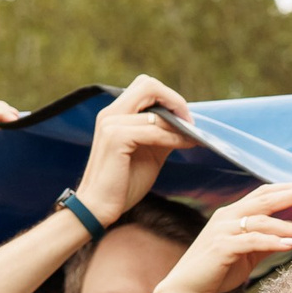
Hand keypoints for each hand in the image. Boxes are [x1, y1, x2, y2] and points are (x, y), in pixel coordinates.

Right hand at [76, 75, 197, 225]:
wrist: (99, 208)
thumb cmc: (123, 183)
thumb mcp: (148, 152)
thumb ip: (162, 133)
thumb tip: (186, 124)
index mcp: (114, 113)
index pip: (145, 86)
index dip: (169, 97)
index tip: (185, 118)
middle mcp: (110, 113)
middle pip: (148, 84)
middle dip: (174, 100)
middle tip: (189, 122)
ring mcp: (111, 124)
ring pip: (155, 111)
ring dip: (178, 124)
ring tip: (192, 137)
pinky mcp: (116, 138)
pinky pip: (154, 130)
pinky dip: (173, 138)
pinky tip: (184, 145)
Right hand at [159, 182, 291, 292]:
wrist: (185, 288)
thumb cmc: (214, 271)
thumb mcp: (245, 255)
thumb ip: (264, 244)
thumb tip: (289, 239)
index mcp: (232, 214)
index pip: (263, 194)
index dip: (287, 188)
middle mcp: (227, 216)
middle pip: (265, 199)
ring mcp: (223, 230)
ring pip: (262, 221)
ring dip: (289, 225)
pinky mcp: (222, 247)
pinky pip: (253, 241)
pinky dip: (273, 242)